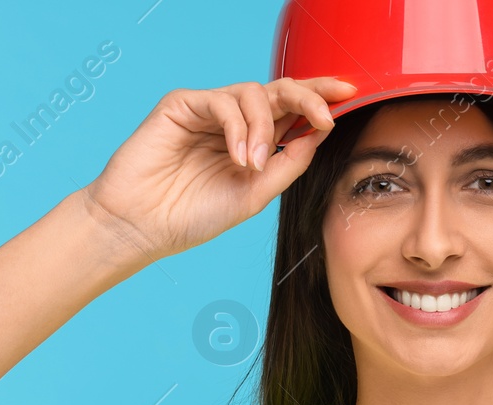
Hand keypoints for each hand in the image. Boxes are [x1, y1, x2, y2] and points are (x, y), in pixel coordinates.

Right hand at [81, 76, 357, 268]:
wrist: (143, 226)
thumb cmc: (192, 216)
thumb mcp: (255, 194)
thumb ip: (289, 163)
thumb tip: (321, 133)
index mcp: (254, 142)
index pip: (292, 111)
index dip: (319, 98)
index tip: (349, 95)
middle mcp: (234, 122)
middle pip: (280, 91)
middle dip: (309, 96)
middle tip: (327, 111)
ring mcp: (208, 111)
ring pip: (253, 93)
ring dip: (263, 129)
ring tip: (253, 165)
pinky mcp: (182, 105)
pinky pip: (222, 100)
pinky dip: (237, 127)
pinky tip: (237, 156)